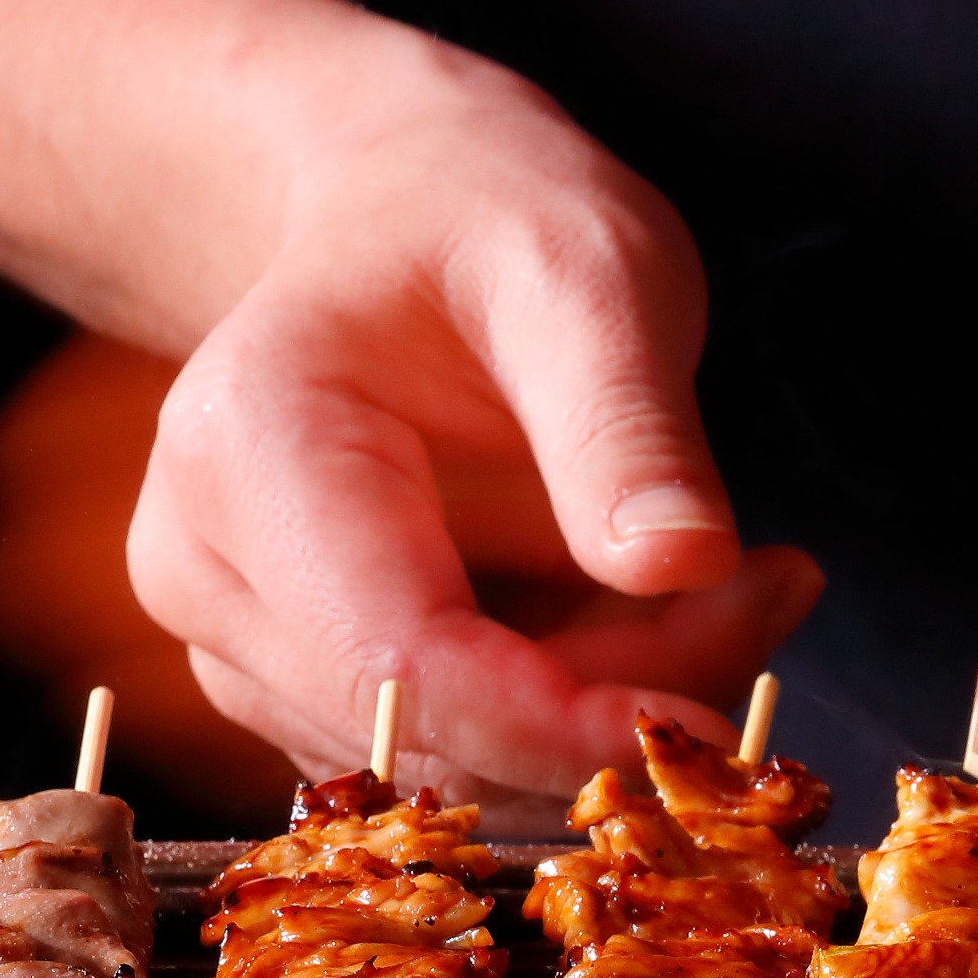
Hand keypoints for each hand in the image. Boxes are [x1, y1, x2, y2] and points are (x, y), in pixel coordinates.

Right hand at [126, 54, 819, 810]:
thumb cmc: (489, 221)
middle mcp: (203, 568)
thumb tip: (681, 566)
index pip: (402, 667)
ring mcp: (241, 642)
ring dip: (614, 707)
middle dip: (620, 703)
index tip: (719, 728)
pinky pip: (466, 754)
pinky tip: (661, 610)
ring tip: (732, 577)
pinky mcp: (303, 687)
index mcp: (249, 453)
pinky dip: (582, 710)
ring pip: (461, 764)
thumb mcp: (590, 277)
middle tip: (774, 587)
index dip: (563, 728)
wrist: (405, 213)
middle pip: (439, 731)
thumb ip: (627, 424)